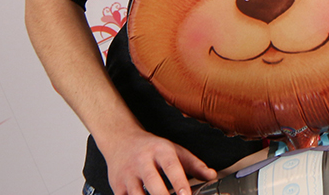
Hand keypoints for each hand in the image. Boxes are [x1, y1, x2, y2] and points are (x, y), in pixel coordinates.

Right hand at [100, 126, 216, 194]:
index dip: (180, 183)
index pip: (172, 167)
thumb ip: (194, 164)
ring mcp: (128, 175)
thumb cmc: (152, 148)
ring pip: (136, 194)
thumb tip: (212, 175)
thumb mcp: (175, 150)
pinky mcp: (117, 186)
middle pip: (153, 183)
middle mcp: (143, 162)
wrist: (122, 140)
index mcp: (160, 151)